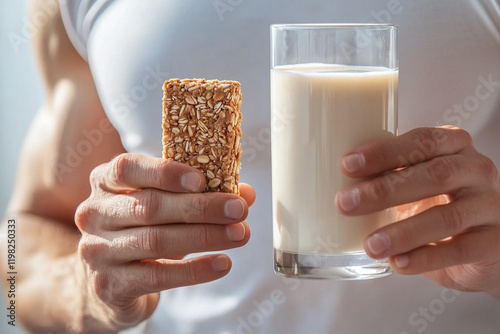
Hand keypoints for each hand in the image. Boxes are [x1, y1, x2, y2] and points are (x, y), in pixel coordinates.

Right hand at [75, 153, 254, 329]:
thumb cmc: (142, 231)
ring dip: (205, 237)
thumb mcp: (164, 206)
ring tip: (240, 234)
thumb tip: (246, 194)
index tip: (202, 179)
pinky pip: (157, 276)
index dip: (165, 172)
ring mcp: (97, 251)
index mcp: (105, 182)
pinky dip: (195, 270)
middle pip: (149, 207)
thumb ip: (200, 194)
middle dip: (200, 208)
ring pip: (156, 240)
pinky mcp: (109, 285)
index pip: (128, 168)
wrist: (108, 283)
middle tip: (239, 209)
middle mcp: (94, 213)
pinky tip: (222, 264)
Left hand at [336, 126, 499, 293]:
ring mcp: (491, 206)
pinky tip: (397, 263)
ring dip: (403, 232)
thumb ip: (387, 176)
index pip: (421, 141)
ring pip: (447, 217)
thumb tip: (330, 181)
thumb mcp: (414, 182)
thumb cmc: (436, 201)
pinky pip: (460, 251)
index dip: (384, 152)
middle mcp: (476, 170)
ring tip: (370, 245)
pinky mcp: (495, 242)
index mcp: (453, 146)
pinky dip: (425, 259)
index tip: (347, 165)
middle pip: (433, 175)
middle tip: (345, 204)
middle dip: (383, 191)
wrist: (483, 240)